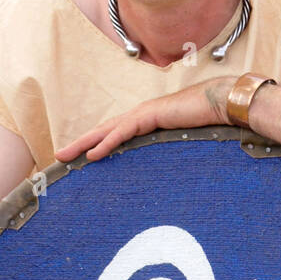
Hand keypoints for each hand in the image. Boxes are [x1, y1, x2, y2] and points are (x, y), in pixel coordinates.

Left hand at [55, 76, 233, 162]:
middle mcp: (140, 115)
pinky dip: (107, 143)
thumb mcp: (182, 143)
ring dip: (85, 144)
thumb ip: (169, 152)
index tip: (79, 158)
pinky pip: (124, 132)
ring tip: (66, 156)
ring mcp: (143, 113)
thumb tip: (165, 176)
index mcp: (145, 122)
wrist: (221, 104)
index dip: (94, 144)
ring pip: (107, 130)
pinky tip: (93, 155)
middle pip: (103, 131)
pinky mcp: (150, 115)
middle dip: (80, 144)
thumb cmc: (207, 122)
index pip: (113, 134)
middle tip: (60, 157)